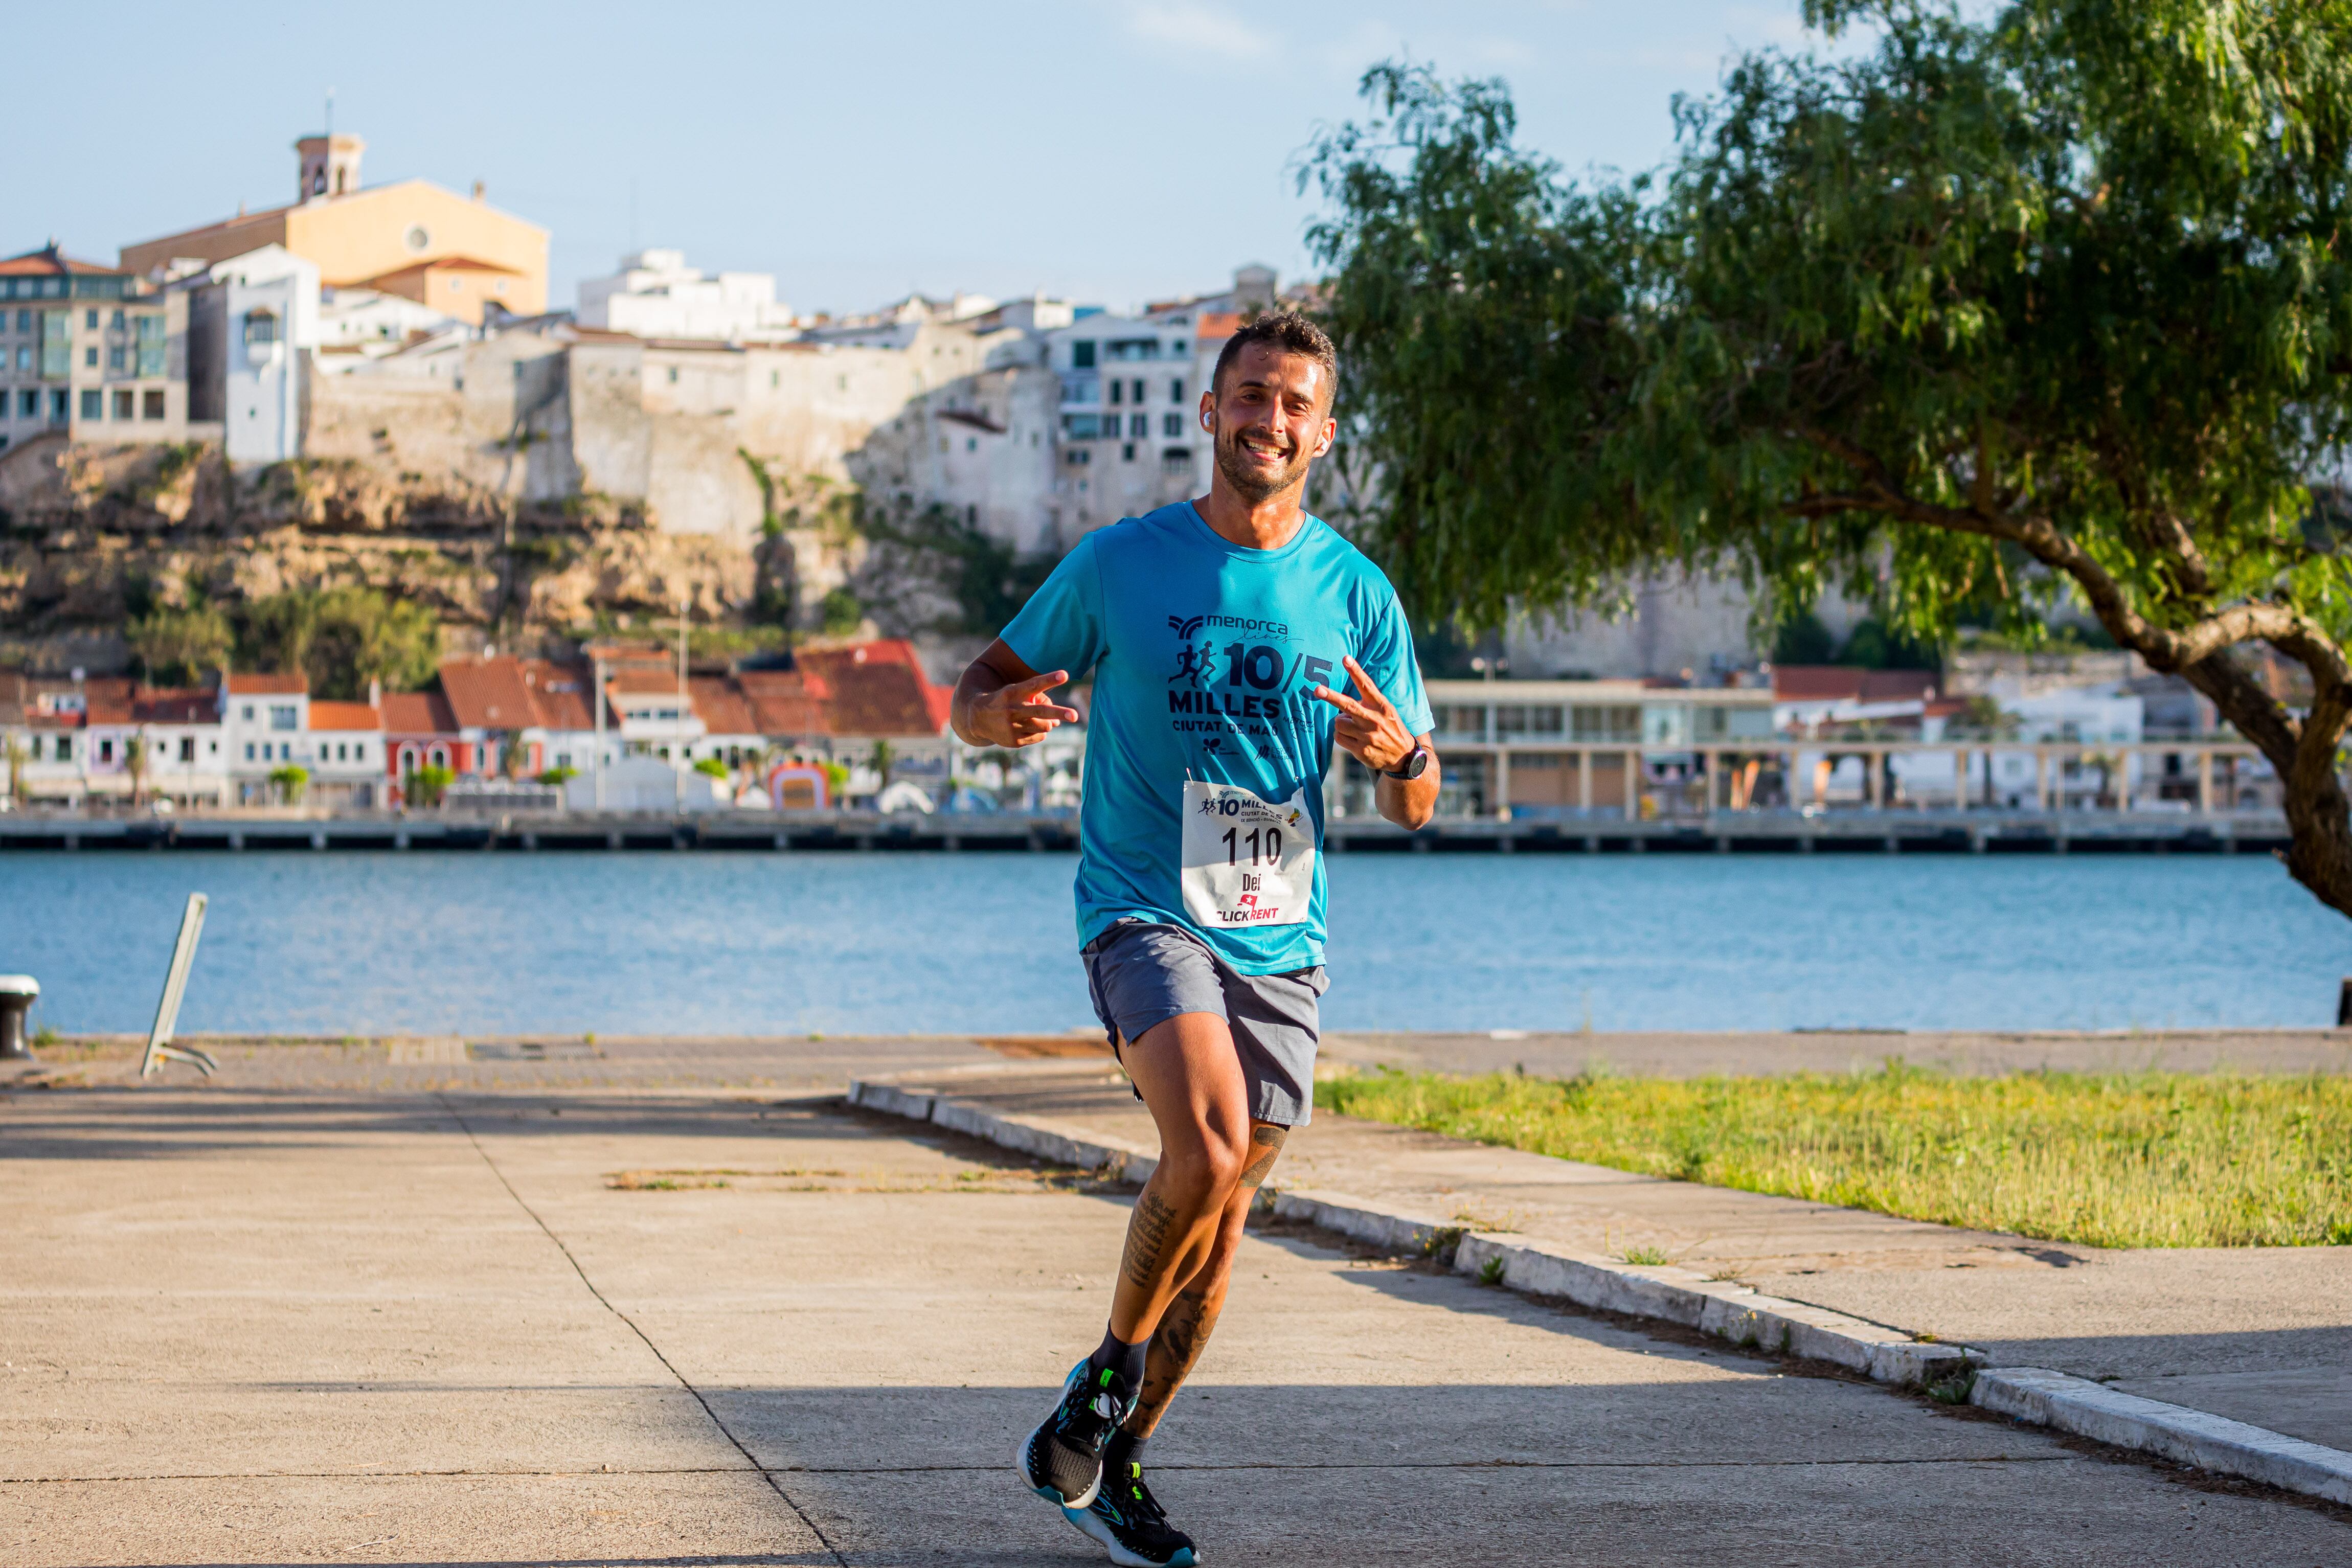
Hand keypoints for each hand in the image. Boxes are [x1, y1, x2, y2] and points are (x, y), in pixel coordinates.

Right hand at [969, 668, 1079, 748]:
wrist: (977, 718)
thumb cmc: (1004, 701)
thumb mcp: (1016, 693)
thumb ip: (1038, 699)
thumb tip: (1058, 720)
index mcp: (1013, 692)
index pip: (1034, 684)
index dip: (1050, 679)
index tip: (1065, 674)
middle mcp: (1012, 709)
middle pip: (1040, 711)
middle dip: (1060, 713)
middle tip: (1075, 715)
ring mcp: (1013, 727)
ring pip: (1044, 726)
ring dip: (1048, 723)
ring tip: (1039, 719)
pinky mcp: (1014, 741)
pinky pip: (1039, 737)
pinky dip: (1039, 732)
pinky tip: (1027, 728)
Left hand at [1312, 656, 1415, 772]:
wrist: (1403, 757)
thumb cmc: (1391, 729)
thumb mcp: (1387, 712)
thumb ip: (1368, 703)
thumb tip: (1342, 702)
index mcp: (1382, 706)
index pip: (1367, 685)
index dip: (1355, 671)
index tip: (1345, 659)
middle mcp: (1374, 720)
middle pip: (1347, 705)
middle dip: (1331, 696)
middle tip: (1317, 689)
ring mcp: (1367, 736)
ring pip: (1339, 723)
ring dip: (1341, 724)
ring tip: (1354, 728)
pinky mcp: (1360, 750)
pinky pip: (1339, 738)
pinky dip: (1342, 737)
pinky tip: (1354, 739)